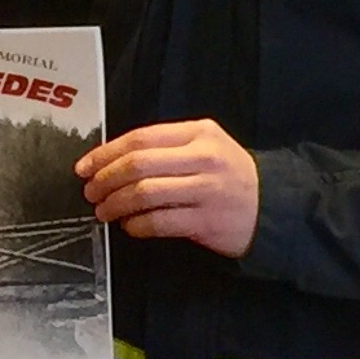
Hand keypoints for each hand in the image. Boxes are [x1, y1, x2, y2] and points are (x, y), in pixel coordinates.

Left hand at [80, 120, 258, 256]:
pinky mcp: (207, 221)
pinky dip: (136, 225)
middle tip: (90, 191)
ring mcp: (207, 190)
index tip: (85, 165)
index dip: (106, 152)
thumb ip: (168, 147)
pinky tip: (129, 226)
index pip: (141, 138)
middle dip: (105, 179)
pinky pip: (159, 222)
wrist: (274, 206)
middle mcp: (204, 157)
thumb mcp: (208, 147)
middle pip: (138, 164)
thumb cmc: (231, 177)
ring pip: (145, 193)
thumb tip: (114, 160)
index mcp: (199, 133)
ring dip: (116, 204)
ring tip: (104, 210)